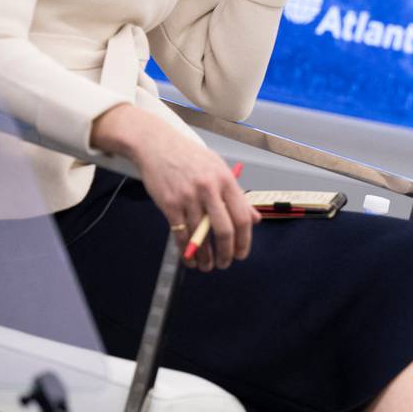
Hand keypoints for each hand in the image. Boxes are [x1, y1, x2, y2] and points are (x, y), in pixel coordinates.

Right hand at [91, 104, 258, 271]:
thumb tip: (254, 219)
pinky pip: (180, 233)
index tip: (241, 254)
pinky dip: (185, 250)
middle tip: (225, 264)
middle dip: (226, 253)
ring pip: (200, 235)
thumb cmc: (190, 157)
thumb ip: (237, 196)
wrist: (157, 145)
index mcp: (226, 181)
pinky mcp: (169, 203)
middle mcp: (209, 189)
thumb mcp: (219, 169)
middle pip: (224, 230)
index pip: (242, 217)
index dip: (244, 241)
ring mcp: (188, 197)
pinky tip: (189, 259)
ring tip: (207, 266)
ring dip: (205, 256)